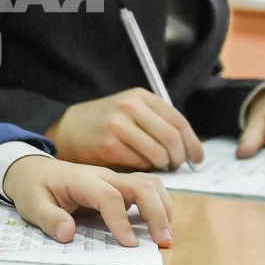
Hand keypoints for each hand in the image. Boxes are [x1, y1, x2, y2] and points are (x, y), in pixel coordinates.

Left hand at [3, 154, 172, 248]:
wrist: (34, 170)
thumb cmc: (34, 188)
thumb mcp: (32, 204)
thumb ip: (48, 218)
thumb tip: (68, 233)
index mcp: (82, 180)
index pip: (109, 196)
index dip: (121, 220)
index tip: (129, 244)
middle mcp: (104, 176)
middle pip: (141, 186)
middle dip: (157, 213)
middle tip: (162, 242)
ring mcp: (115, 179)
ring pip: (150, 184)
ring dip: (163, 208)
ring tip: (165, 236)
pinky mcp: (121, 187)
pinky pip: (148, 190)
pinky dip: (159, 205)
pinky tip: (158, 226)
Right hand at [46, 88, 205, 171]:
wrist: (68, 129)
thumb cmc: (105, 123)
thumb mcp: (130, 109)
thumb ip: (156, 121)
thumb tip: (188, 147)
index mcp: (140, 96)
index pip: (178, 121)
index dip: (192, 142)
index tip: (197, 157)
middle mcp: (130, 107)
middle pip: (172, 138)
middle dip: (179, 157)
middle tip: (176, 165)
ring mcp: (118, 126)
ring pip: (158, 153)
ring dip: (164, 165)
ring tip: (159, 166)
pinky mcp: (109, 146)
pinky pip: (140, 163)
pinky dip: (145, 168)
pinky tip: (140, 166)